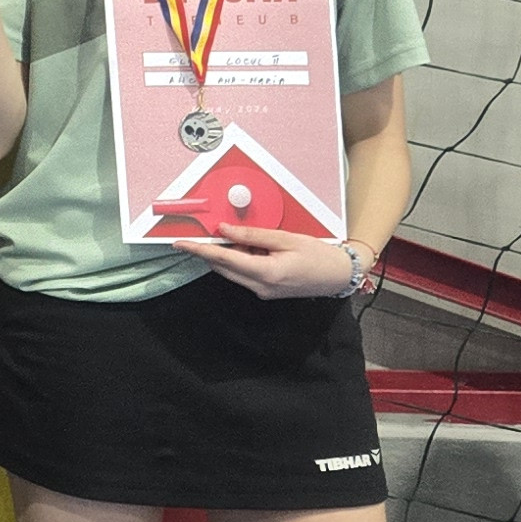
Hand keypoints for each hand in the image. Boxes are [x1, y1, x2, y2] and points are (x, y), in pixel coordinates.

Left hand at [174, 221, 359, 297]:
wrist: (339, 276)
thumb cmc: (318, 255)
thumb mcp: (286, 239)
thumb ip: (253, 235)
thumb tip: (225, 230)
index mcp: (266, 273)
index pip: (223, 260)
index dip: (200, 250)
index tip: (181, 243)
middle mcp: (260, 287)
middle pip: (223, 267)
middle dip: (212, 250)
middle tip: (207, 232)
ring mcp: (263, 292)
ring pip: (233, 271)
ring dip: (230, 255)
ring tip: (246, 239)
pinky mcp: (266, 291)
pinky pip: (245, 274)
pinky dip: (242, 260)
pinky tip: (256, 249)